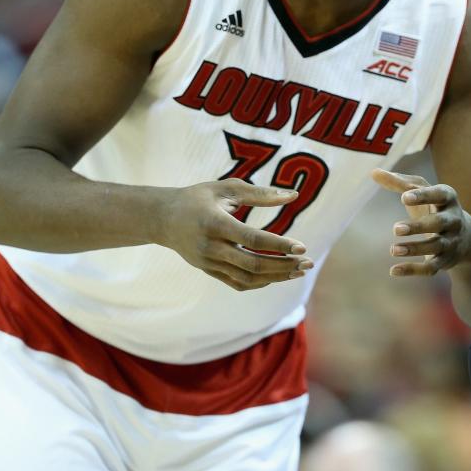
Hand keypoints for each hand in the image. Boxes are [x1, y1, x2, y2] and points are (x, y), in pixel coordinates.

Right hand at [158, 179, 311, 290]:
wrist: (162, 219)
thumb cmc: (198, 198)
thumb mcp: (227, 188)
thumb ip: (260, 193)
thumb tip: (294, 195)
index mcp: (215, 223)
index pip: (252, 239)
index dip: (279, 245)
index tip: (302, 247)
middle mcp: (210, 246)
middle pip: (252, 264)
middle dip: (284, 265)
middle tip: (308, 263)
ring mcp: (208, 262)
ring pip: (247, 277)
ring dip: (276, 276)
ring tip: (299, 270)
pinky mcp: (208, 271)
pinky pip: (238, 283)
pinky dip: (260, 282)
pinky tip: (278, 275)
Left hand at [371, 168, 470, 276]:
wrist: (466, 237)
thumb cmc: (436, 207)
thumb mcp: (422, 192)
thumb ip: (400, 182)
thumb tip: (374, 172)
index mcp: (448, 198)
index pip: (439, 195)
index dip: (423, 196)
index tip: (404, 196)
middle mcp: (454, 220)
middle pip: (439, 223)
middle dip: (418, 226)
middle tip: (395, 229)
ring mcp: (451, 241)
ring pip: (435, 247)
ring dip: (414, 249)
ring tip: (393, 249)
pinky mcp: (445, 260)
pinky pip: (431, 267)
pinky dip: (413, 270)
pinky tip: (393, 270)